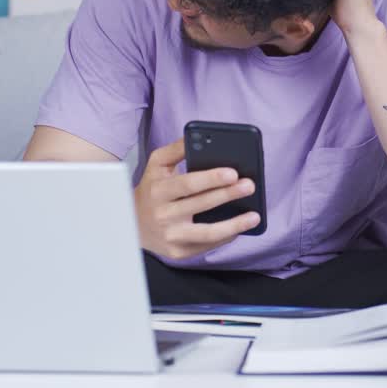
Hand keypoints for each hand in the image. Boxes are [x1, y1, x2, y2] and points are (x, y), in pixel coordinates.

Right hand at [133, 138, 259, 259]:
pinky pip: (207, 245)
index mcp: (158, 191)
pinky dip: (226, 236)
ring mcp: (171, 237)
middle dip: (228, 195)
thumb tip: (196, 136)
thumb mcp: (157, 165)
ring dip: (234, 225)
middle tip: (250, 186)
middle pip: (201, 205)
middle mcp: (163, 215)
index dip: (211, 179)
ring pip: (208, 233)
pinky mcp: (178, 252)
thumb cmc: (151, 189)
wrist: (132, 223)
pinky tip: (240, 227)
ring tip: (254, 216)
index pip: (187, 184)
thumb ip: (176, 149)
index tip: (233, 173)